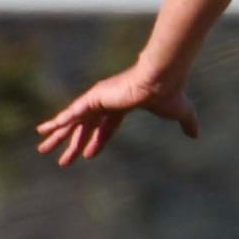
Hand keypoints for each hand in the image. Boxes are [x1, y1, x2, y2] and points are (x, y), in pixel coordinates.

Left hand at [36, 66, 199, 166]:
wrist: (162, 79)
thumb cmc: (170, 93)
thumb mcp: (181, 113)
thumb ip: (187, 123)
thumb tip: (196, 135)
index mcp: (122, 104)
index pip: (106, 127)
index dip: (97, 142)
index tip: (88, 156)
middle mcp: (106, 101)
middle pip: (85, 127)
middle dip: (72, 143)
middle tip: (61, 159)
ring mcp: (98, 99)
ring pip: (73, 121)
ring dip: (57, 135)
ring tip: (42, 148)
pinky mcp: (94, 97)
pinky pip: (71, 113)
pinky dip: (57, 121)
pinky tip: (44, 131)